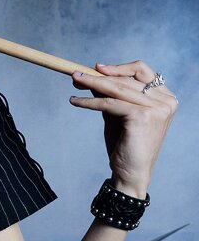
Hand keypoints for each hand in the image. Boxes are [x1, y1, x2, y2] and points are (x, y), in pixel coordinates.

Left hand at [70, 61, 176, 196]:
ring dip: (92, 84)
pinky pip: (110, 103)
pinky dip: (90, 102)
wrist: (130, 173)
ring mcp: (157, 108)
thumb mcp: (117, 114)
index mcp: (165, 97)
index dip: (119, 68)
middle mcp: (165, 101)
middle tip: (76, 74)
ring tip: (75, 83)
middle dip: (99, 76)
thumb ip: (110, 95)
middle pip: (128, 79)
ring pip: (118, 89)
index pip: (143, 72)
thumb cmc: (126, 145)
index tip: (97, 67)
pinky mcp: (143, 116)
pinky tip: (75, 101)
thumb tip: (92, 75)